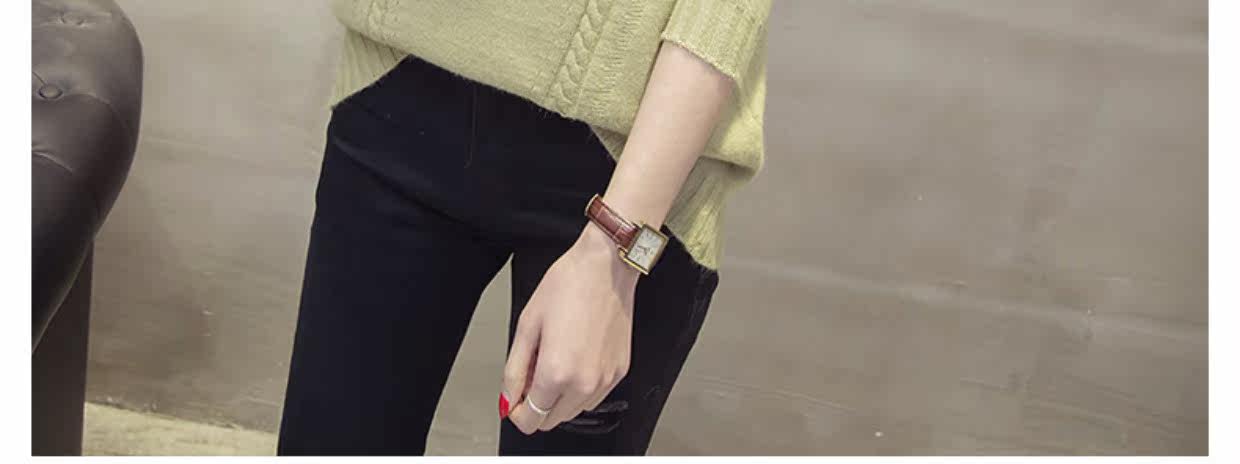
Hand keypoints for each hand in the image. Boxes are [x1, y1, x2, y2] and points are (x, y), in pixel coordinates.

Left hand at [501, 223, 638, 433]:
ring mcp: (605, 379)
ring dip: (559, 398)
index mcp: (557, 372)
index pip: (530, 419)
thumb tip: (508, 397)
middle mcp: (584, 383)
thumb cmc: (569, 286)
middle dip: (536, 404)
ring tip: (555, 362)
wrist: (606, 268)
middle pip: (551, 421)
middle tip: (532, 373)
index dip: (516, 412)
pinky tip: (574, 361)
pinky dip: (580, 389)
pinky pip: (594, 397)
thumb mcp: (527, 325)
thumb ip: (514, 369)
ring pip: (573, 412)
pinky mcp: (620, 371)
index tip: (513, 400)